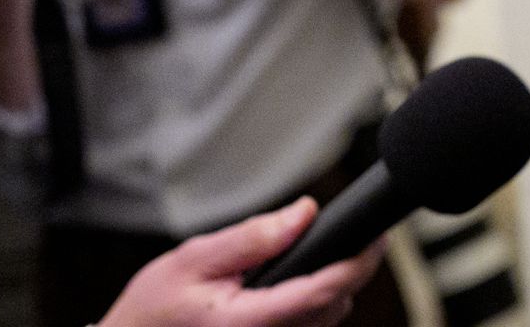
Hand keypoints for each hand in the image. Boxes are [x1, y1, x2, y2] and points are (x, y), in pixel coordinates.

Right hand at [100, 197, 381, 326]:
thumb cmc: (152, 311)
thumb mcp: (193, 260)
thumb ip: (252, 238)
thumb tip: (303, 214)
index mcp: (249, 322)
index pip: (324, 291)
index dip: (358, 262)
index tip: (377, 238)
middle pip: (333, 306)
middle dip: (345, 270)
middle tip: (341, 238)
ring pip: (325, 320)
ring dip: (329, 288)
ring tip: (311, 260)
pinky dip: (311, 305)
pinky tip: (292, 287)